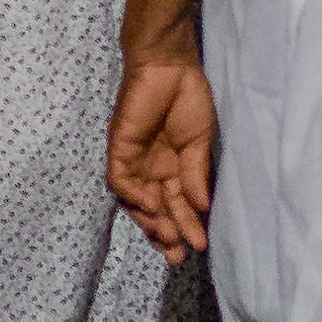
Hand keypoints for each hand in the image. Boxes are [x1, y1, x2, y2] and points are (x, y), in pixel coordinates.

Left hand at [104, 46, 214, 259]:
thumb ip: (196, 174)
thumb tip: (203, 208)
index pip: (176, 206)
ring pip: (135, 202)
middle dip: (166, 234)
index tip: (199, 247)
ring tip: (168, 237)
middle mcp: (150, 169)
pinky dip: (133, 195)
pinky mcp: (118, 148)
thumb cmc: (187, 98)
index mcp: (171, 168)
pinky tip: (152, 205)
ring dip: (150, 221)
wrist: (171, 66)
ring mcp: (133, 160)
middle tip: (178, 255)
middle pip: (155, 210)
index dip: (186, 227)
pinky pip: (119, 180)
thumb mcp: (199, 143)